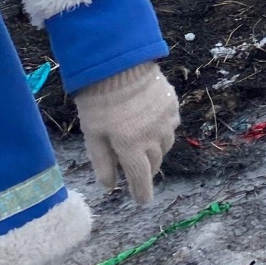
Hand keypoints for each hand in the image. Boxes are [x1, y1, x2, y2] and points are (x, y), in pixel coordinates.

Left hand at [74, 62, 180, 204]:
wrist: (120, 62)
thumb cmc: (99, 100)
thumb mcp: (92, 133)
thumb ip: (102, 162)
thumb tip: (109, 186)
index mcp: (130, 147)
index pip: (140, 179)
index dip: (142, 193)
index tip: (142, 201)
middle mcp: (153, 138)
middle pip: (154, 164)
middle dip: (145, 170)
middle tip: (135, 168)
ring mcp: (166, 121)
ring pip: (165, 146)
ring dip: (155, 151)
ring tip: (143, 144)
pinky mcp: (173, 106)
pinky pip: (171, 126)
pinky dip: (162, 131)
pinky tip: (151, 123)